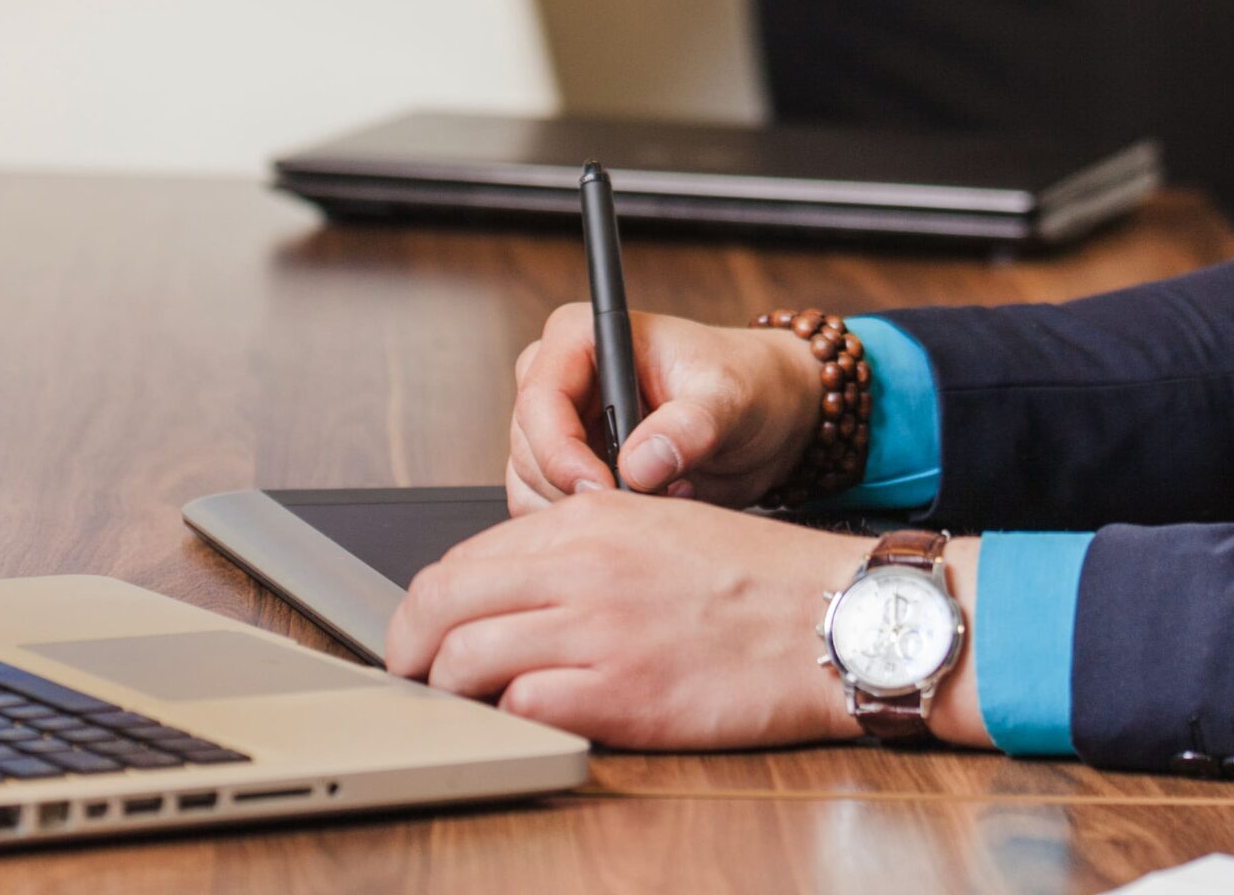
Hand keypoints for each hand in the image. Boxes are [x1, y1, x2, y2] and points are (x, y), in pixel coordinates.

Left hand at [388, 491, 899, 746]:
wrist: (825, 617)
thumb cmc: (752, 578)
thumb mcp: (654, 527)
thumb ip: (579, 547)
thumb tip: (506, 589)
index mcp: (589, 515)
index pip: (463, 555)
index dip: (425, 604)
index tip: (421, 632)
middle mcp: (582, 562)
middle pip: (442, 602)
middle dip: (408, 648)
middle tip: (410, 677)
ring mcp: (597, 628)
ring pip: (465, 659)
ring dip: (450, 691)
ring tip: (462, 708)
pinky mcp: (619, 693)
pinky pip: (522, 707)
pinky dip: (511, 717)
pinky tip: (529, 717)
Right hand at [506, 303, 821, 510]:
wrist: (770, 414)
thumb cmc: (750, 383)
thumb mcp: (731, 399)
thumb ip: (688, 427)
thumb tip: (640, 463)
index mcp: (588, 335)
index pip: (540, 397)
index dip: (560, 452)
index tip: (603, 489)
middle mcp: (564, 376)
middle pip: (529, 447)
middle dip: (581, 487)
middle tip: (647, 498)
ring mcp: (564, 424)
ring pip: (531, 484)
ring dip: (588, 511)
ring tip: (660, 495)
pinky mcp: (573, 466)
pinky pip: (550, 509)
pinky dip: (591, 526)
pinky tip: (648, 508)